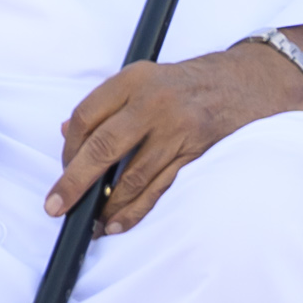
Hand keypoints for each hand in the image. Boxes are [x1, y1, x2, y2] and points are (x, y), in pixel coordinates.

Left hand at [49, 34, 302, 232]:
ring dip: (107, 206)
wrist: (246, 82)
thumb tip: (64, 132)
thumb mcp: (144, 79)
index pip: (86, 116)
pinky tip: (118, 223)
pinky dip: (135, 210)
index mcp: (134, 78)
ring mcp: (176, 128)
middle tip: (56, 206)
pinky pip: (158, 187)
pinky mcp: (195, 152)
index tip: (62, 170)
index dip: (68, 149)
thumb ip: (106, 105)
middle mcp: (153, 101)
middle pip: (102, 147)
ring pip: (131, 175)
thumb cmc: (188, 83)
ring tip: (91, 224)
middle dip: (75, 182)